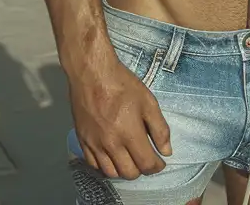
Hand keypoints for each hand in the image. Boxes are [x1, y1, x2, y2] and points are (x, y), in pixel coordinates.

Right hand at [70, 52, 170, 180]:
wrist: (93, 77)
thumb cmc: (124, 86)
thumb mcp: (149, 102)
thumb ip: (159, 128)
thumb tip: (166, 151)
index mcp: (129, 134)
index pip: (145, 163)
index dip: (156, 166)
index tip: (161, 163)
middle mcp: (111, 145)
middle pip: (128, 172)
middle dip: (141, 169)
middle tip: (147, 159)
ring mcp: (94, 146)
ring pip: (111, 173)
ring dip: (124, 170)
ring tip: (132, 159)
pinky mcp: (83, 143)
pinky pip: (94, 165)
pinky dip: (106, 166)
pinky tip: (113, 157)